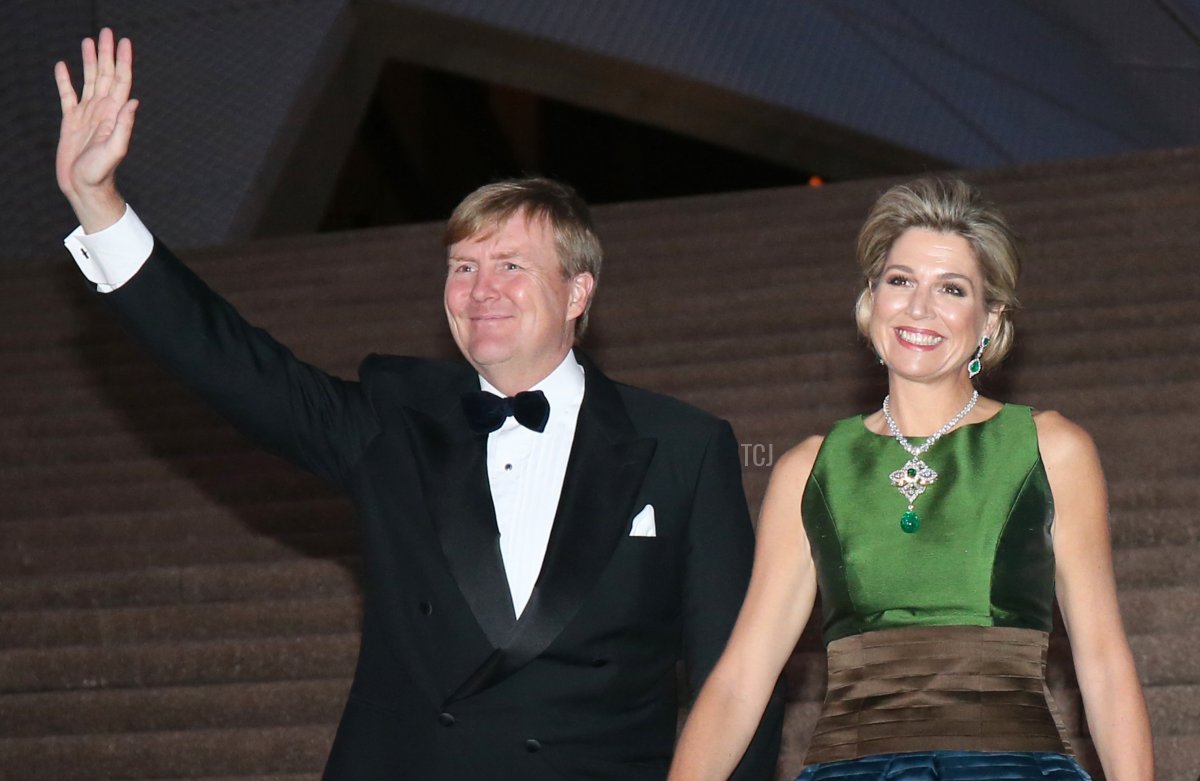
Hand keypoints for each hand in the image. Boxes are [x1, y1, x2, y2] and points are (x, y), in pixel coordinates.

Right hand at [54, 28, 137, 231]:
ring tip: (89, 42)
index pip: (121, 81)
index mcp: (113, 114)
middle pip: (106, 75)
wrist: (84, 187)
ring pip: (89, 81)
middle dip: (107, 53)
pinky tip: (63, 66)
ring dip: (90, 61)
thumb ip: (124, 126)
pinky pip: (68, 95)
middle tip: (107, 32)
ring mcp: (87, 115)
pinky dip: (65, 80)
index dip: (123, 61)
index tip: (124, 42)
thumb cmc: (100, 174)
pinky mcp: (71, 121)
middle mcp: (102, 110)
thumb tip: (133, 101)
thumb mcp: (115, 150)